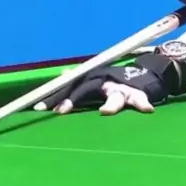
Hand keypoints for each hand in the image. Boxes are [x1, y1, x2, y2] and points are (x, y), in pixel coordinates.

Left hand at [33, 53, 185, 116]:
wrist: (146, 73)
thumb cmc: (114, 82)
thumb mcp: (95, 80)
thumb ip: (78, 82)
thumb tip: (60, 75)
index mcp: (92, 80)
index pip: (70, 86)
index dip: (54, 97)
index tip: (38, 109)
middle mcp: (105, 81)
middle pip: (87, 89)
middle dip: (73, 100)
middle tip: (60, 112)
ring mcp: (122, 88)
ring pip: (115, 97)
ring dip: (111, 105)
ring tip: (106, 112)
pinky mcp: (138, 95)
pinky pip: (140, 100)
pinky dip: (143, 104)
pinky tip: (147, 110)